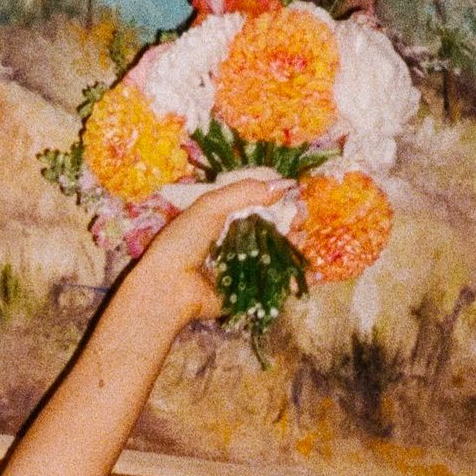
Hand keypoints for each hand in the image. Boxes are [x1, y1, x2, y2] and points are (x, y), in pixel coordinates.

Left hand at [127, 173, 290, 333]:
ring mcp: (242, 266)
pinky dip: (291, 277)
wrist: (169, 288)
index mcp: (224, 217)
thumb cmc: (183, 242)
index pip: (258, 204)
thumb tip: (283, 185)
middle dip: (289, 222)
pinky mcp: (246, 290)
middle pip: (271, 228)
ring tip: (299, 239)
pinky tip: (306, 271)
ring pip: (275, 253)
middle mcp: (234, 240)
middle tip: (299, 220)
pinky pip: (273, 282)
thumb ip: (245, 192)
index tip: (293, 197)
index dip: (278, 200)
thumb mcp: (210, 206)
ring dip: (292, 246)